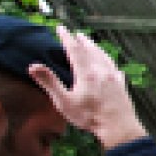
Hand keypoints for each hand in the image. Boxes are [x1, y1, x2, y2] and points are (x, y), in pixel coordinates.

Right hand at [29, 26, 146, 149]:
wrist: (118, 127)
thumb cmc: (89, 116)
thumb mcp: (64, 101)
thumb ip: (50, 82)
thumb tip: (33, 65)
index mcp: (86, 73)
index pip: (74, 49)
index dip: (67, 38)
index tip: (61, 28)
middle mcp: (101, 70)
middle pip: (91, 50)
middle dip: (83, 41)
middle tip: (77, 34)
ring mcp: (114, 77)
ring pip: (104, 57)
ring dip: (96, 48)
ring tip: (92, 44)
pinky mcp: (122, 85)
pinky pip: (114, 67)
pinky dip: (109, 61)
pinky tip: (110, 65)